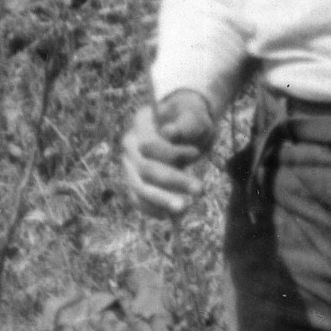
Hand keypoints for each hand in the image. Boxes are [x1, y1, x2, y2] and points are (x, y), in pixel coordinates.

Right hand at [122, 90, 216, 217]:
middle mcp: (130, 146)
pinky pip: (138, 200)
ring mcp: (130, 166)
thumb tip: (169, 133)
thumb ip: (184, 123)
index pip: (149, 146)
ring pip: (139, 188)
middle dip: (173, 181)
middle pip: (145, 169)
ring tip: (185, 208)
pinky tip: (169, 216)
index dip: (172, 153)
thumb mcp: (193, 115)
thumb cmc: (191, 119)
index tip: (196, 154)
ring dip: (161, 201)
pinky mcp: (135, 182)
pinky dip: (152, 209)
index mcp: (140, 124)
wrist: (186, 127)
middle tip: (201, 189)